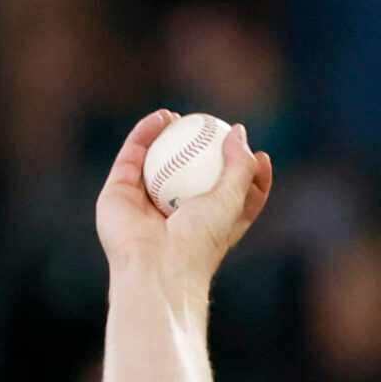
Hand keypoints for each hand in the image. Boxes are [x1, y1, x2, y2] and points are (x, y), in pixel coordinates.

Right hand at [95, 109, 273, 290]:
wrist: (156, 264)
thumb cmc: (200, 239)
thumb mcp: (232, 201)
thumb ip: (241, 168)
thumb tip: (239, 133)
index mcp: (211, 227)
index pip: (235, 198)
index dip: (248, 175)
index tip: (261, 154)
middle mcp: (177, 217)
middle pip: (194, 178)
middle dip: (203, 152)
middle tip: (214, 126)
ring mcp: (145, 206)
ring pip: (157, 164)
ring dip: (167, 138)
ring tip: (179, 116)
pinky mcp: (118, 194)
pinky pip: (133, 158)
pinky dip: (146, 135)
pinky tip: (161, 117)